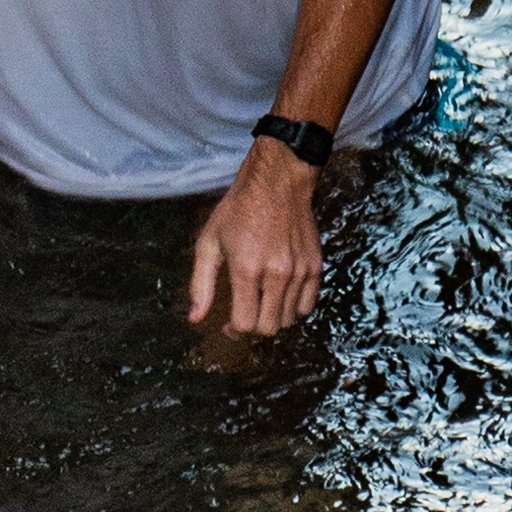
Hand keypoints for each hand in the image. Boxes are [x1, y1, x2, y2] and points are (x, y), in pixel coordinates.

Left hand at [187, 139, 324, 337]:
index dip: (234, 331)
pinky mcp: (315, 266)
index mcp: (247, 268)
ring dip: (273, 317)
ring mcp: (299, 270)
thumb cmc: (239, 209)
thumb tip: (196, 318)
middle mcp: (277, 273)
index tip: (228, 326)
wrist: (277, 180)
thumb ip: (201, 284)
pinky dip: (294, 308)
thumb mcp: (209, 242)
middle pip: (269, 327)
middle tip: (244, 314)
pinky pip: (308, 305)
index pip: (245, 324)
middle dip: (252, 328)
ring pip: (289, 319)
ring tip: (261, 301)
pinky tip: (280, 294)